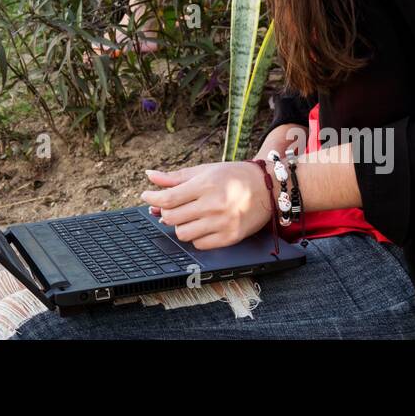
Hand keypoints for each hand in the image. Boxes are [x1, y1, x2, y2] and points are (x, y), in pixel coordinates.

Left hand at [140, 161, 273, 250]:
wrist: (267, 188)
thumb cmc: (234, 176)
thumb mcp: (205, 170)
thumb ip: (176, 177)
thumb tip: (150, 176)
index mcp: (206, 185)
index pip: (169, 198)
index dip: (152, 199)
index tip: (146, 196)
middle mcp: (213, 205)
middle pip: (172, 218)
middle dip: (165, 213)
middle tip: (169, 208)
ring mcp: (222, 223)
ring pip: (183, 234)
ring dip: (180, 226)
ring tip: (187, 217)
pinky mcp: (230, 238)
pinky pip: (200, 245)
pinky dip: (195, 237)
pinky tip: (201, 226)